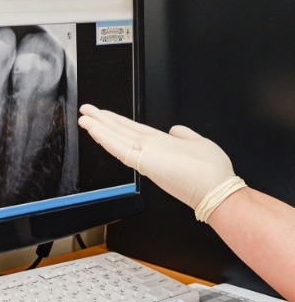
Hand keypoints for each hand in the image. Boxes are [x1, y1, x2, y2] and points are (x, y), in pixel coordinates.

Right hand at [78, 104, 244, 216]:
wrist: (217, 190)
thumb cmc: (211, 172)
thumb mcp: (198, 143)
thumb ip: (184, 135)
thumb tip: (175, 128)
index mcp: (160, 144)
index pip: (131, 130)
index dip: (116, 121)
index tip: (103, 114)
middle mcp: (149, 149)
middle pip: (119, 131)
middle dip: (101, 120)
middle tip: (85, 111)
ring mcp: (145, 155)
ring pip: (116, 138)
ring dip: (98, 126)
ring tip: (83, 117)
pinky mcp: (143, 161)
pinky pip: (119, 148)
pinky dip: (105, 138)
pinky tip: (93, 129)